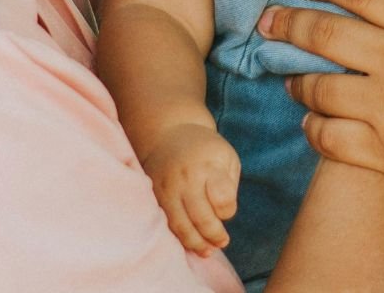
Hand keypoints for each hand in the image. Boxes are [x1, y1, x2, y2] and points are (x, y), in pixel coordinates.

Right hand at [139, 121, 240, 255]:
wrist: (169, 133)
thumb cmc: (206, 150)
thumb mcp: (226, 158)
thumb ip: (229, 185)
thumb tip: (223, 217)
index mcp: (209, 165)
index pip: (222, 199)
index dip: (228, 211)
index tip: (228, 211)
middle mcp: (185, 178)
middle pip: (201, 217)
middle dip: (214, 235)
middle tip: (222, 242)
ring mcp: (166, 188)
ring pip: (180, 225)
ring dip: (195, 242)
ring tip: (207, 250)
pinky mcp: (153, 196)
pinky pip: (165, 223)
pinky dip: (178, 236)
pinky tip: (189, 242)